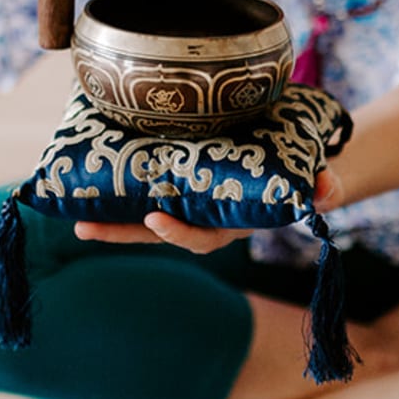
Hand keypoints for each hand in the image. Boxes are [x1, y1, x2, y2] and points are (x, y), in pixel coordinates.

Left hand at [72, 169, 346, 252]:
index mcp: (234, 221)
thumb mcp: (321, 180)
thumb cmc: (308, 174)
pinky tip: (88, 173)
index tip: (155, 220)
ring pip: (143, 213)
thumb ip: (325, 186)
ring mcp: (191, 200)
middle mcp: (206, 216)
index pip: (202, 237)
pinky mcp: (180, 180)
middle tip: (85, 229)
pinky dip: (119, 185)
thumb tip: (327, 189)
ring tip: (71, 212)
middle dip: (120, 234)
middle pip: (156, 232)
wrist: (303, 162)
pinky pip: (146, 188)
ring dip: (108, 215)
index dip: (178, 233)